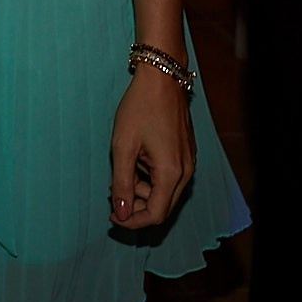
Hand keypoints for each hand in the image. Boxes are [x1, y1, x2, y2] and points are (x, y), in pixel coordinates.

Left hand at [109, 65, 194, 228]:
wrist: (161, 80)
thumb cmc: (140, 109)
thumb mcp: (123, 146)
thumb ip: (122, 183)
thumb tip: (121, 213)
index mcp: (171, 173)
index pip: (155, 215)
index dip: (132, 221)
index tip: (112, 216)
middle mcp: (185, 172)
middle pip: (162, 207)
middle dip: (136, 207)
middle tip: (113, 192)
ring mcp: (188, 163)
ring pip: (165, 193)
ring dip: (142, 190)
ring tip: (123, 169)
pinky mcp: (186, 154)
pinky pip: (169, 178)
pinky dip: (150, 178)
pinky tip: (136, 161)